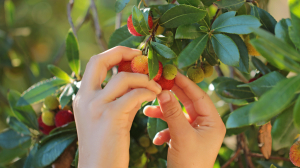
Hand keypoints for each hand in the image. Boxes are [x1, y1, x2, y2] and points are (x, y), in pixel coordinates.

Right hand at [73, 46, 161, 167]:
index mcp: (83, 97)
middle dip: (122, 53)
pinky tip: (154, 96)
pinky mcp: (111, 116)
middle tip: (142, 57)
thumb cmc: (106, 146)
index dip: (114, 53)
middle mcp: (85, 98)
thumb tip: (138, 84)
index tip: (133, 55)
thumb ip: (120, 99)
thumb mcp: (108, 117)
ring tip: (156, 87)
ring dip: (145, 80)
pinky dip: (148, 92)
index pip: (94, 63)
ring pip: (124, 78)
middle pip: (99, 60)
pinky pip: (134, 95)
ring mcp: (96, 106)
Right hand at [144, 72, 225, 167]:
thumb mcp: (181, 136)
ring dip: (163, 114)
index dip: (185, 83)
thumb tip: (163, 91)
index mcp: (213, 122)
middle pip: (188, 103)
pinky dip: (164, 131)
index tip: (171, 73)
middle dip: (171, 97)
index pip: (199, 96)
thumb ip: (172, 113)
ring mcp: (196, 133)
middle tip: (158, 84)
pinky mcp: (186, 140)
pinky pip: (174, 128)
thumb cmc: (190, 164)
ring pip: (178, 115)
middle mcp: (206, 125)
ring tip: (147, 112)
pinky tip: (157, 139)